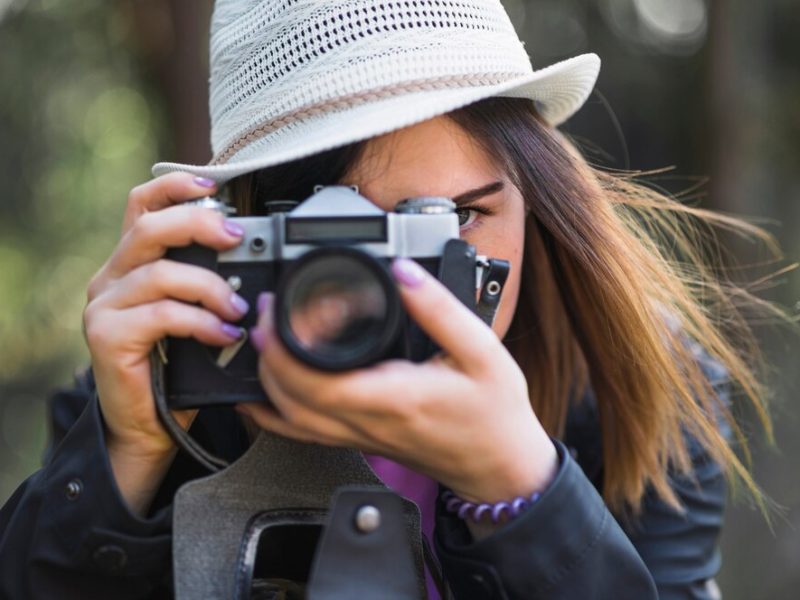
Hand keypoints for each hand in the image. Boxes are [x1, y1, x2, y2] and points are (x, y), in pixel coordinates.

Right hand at [83, 173, 248, 510]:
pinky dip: (200, 322)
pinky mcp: (106, 335)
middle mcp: (112, 276)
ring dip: (210, 287)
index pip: (142, 205)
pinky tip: (223, 334)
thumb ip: (209, 284)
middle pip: (150, 227)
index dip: (174, 186)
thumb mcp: (194, 314)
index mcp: (132, 263)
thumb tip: (257, 263)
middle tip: (236, 238)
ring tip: (238, 309)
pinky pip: (161, 314)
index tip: (212, 184)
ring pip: (161, 272)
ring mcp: (104, 305)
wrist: (148, 424)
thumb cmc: (177, 367)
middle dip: (198, 223)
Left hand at [239, 258, 557, 503]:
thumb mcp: (481, 351)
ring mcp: (358, 437)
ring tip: (266, 339)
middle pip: (289, 399)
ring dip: (266, 379)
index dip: (284, 345)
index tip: (279, 307)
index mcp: (394, 397)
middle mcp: (367, 422)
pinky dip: (274, 412)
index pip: (316, 380)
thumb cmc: (494, 413)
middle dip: (265, 353)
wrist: (500, 466)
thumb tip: (403, 271)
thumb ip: (440, 310)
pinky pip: (302, 433)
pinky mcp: (359, 440)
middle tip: (268, 312)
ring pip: (289, 419)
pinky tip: (264, 392)